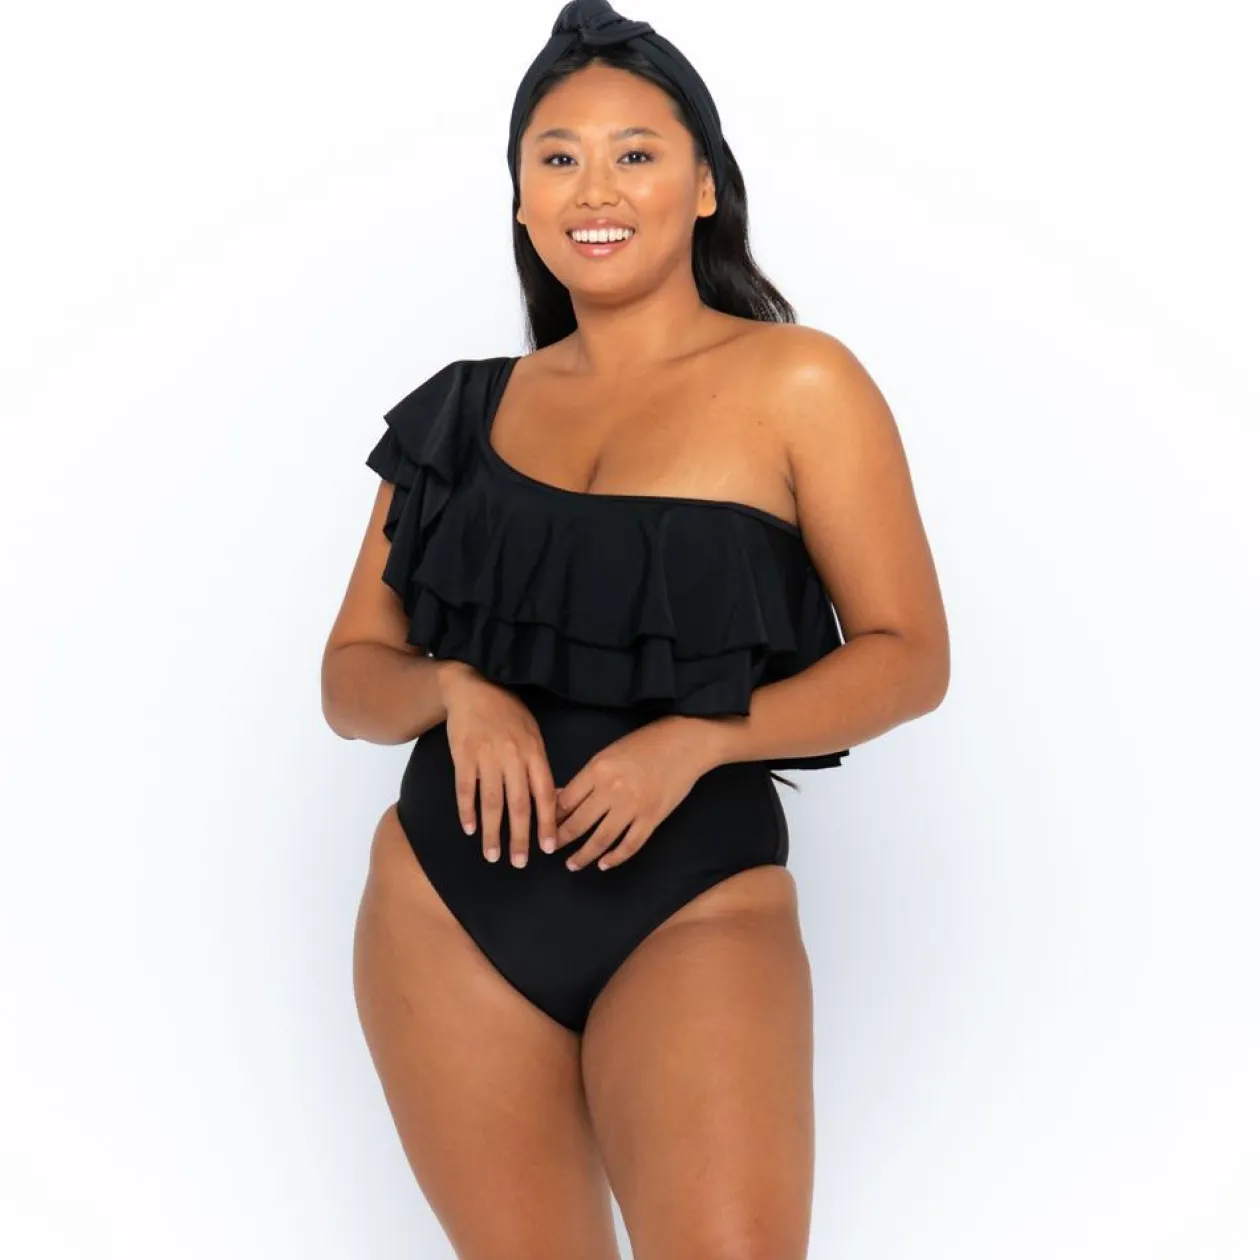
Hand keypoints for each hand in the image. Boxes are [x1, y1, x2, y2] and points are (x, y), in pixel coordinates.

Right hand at [437, 662, 558, 867]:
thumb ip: (539, 766)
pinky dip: (467, 810)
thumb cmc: (509, 713)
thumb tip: (551, 800)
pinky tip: (469, 828)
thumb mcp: (533, 734)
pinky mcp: (463, 756)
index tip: (549, 848)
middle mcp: (513, 757)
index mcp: (535, 753)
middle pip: (518, 805)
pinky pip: (466, 789)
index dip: (548, 823)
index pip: (545, 795)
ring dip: (491, 832)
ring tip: (492, 854)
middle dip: (520, 837)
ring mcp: (487, 757)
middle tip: (519, 863)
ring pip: (491, 802)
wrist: (474, 688)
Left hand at [553, 715, 722, 871]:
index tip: (544, 827)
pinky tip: (604, 864)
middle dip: (561, 840)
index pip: (565, 802)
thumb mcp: (608, 753)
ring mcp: (633, 807)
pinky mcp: (652, 819)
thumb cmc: (644, 743)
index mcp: (597, 770)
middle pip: (578, 824)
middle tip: (551, 849)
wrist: (684, 743)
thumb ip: (586, 778)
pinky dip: (615, 858)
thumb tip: (561, 798)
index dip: (551, 818)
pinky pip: (629, 845)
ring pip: (600, 840)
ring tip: (572, 864)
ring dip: (583, 856)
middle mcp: (611, 790)